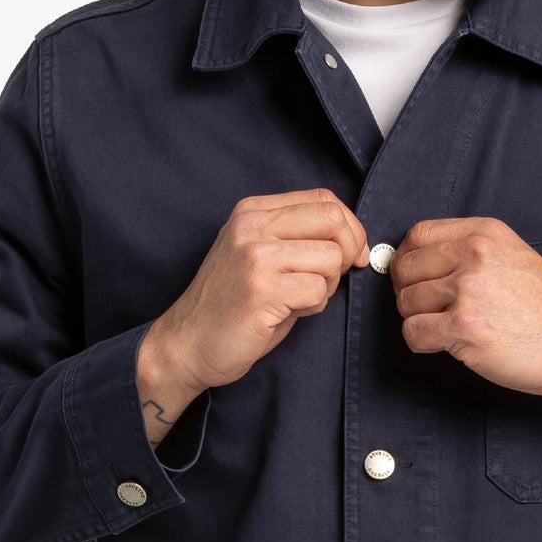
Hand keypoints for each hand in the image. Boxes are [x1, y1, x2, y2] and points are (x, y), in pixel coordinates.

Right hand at [147, 188, 368, 397]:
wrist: (188, 342)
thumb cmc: (232, 304)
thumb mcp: (260, 254)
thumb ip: (298, 238)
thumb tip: (354, 241)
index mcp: (253, 212)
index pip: (323, 199)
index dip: (349, 227)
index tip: (351, 254)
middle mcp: (252, 227)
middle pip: (333, 220)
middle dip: (349, 250)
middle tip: (333, 277)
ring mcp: (255, 257)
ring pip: (330, 258)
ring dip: (326, 285)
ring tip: (298, 299)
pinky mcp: (261, 290)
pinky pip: (317, 291)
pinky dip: (314, 306)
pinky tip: (288, 312)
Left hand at [386, 217, 541, 397]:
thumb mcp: (513, 256)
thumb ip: (470, 251)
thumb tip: (416, 260)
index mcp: (485, 233)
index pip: (418, 234)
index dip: (409, 259)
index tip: (416, 278)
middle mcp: (475, 254)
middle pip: (405, 269)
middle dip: (409, 293)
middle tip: (431, 310)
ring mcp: (468, 290)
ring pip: (406, 302)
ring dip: (418, 320)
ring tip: (447, 328)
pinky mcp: (464, 326)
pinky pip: (413, 332)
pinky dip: (421, 343)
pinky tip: (446, 344)